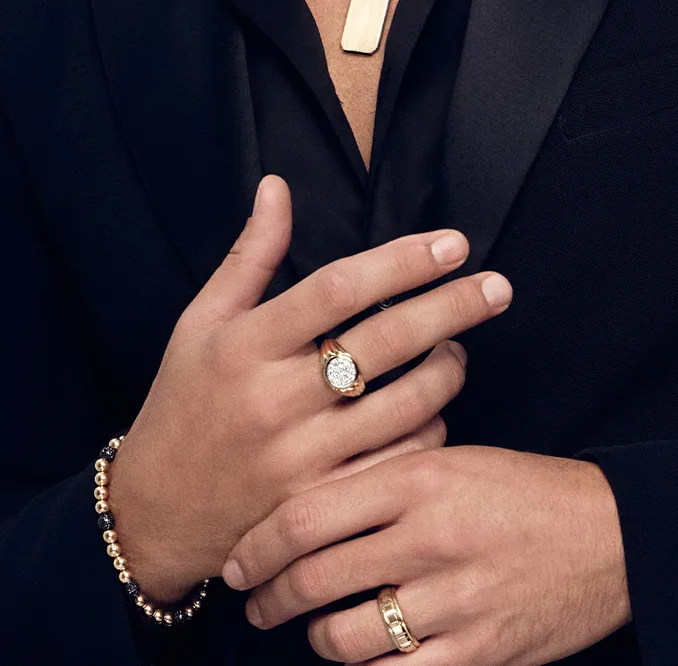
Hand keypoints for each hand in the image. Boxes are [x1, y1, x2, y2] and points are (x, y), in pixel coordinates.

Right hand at [109, 177, 512, 600]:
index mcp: (245, 345)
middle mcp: (274, 399)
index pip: (338, 287)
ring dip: (448, 368)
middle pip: (385, 341)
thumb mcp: (200, 322)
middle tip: (498, 286)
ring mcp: (300, 457)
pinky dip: (430, 430)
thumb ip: (248, 256)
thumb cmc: (183, 403)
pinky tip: (433, 409)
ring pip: (405, 404)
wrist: (159, 510)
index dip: (402, 261)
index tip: (452, 244)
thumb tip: (276, 187)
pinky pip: (400, 461)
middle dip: (453, 306)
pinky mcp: (321, 503)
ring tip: (459, 349)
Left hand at [224, 446, 630, 665]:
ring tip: (312, 628)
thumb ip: (383, 481)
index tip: (236, 562)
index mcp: (418, 477)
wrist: (610, 532)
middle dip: (269, 598)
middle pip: (312, 580)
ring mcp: (454, 600)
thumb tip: (305, 512)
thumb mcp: (452, 459)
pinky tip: (362, 656)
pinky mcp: (480, 653)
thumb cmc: (522, 488)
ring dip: (314, 638)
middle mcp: (429, 537)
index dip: (256, 546)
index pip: (306, 515)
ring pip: (343, 638)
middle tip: (256, 602)